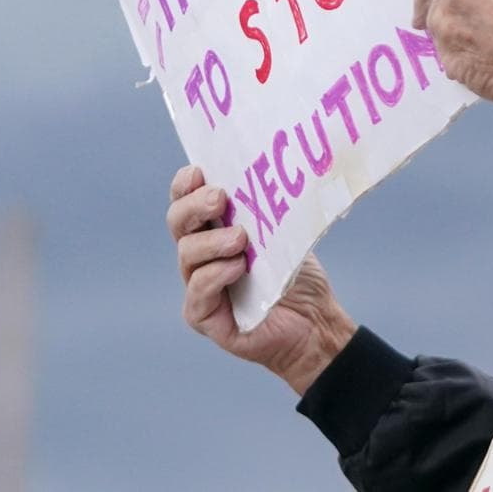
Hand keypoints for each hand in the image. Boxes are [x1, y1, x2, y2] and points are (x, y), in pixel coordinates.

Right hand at [167, 164, 356, 394]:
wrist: (315, 322)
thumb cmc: (296, 277)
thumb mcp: (283, 235)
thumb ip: (264, 212)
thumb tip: (262, 177)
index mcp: (212, 229)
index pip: (185, 199)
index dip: (186, 184)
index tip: (200, 171)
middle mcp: (199, 255)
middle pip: (177, 221)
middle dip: (194, 205)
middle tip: (220, 198)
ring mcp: (198, 286)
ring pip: (187, 253)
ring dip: (212, 241)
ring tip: (241, 239)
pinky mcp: (203, 316)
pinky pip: (198, 290)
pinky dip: (216, 274)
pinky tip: (238, 267)